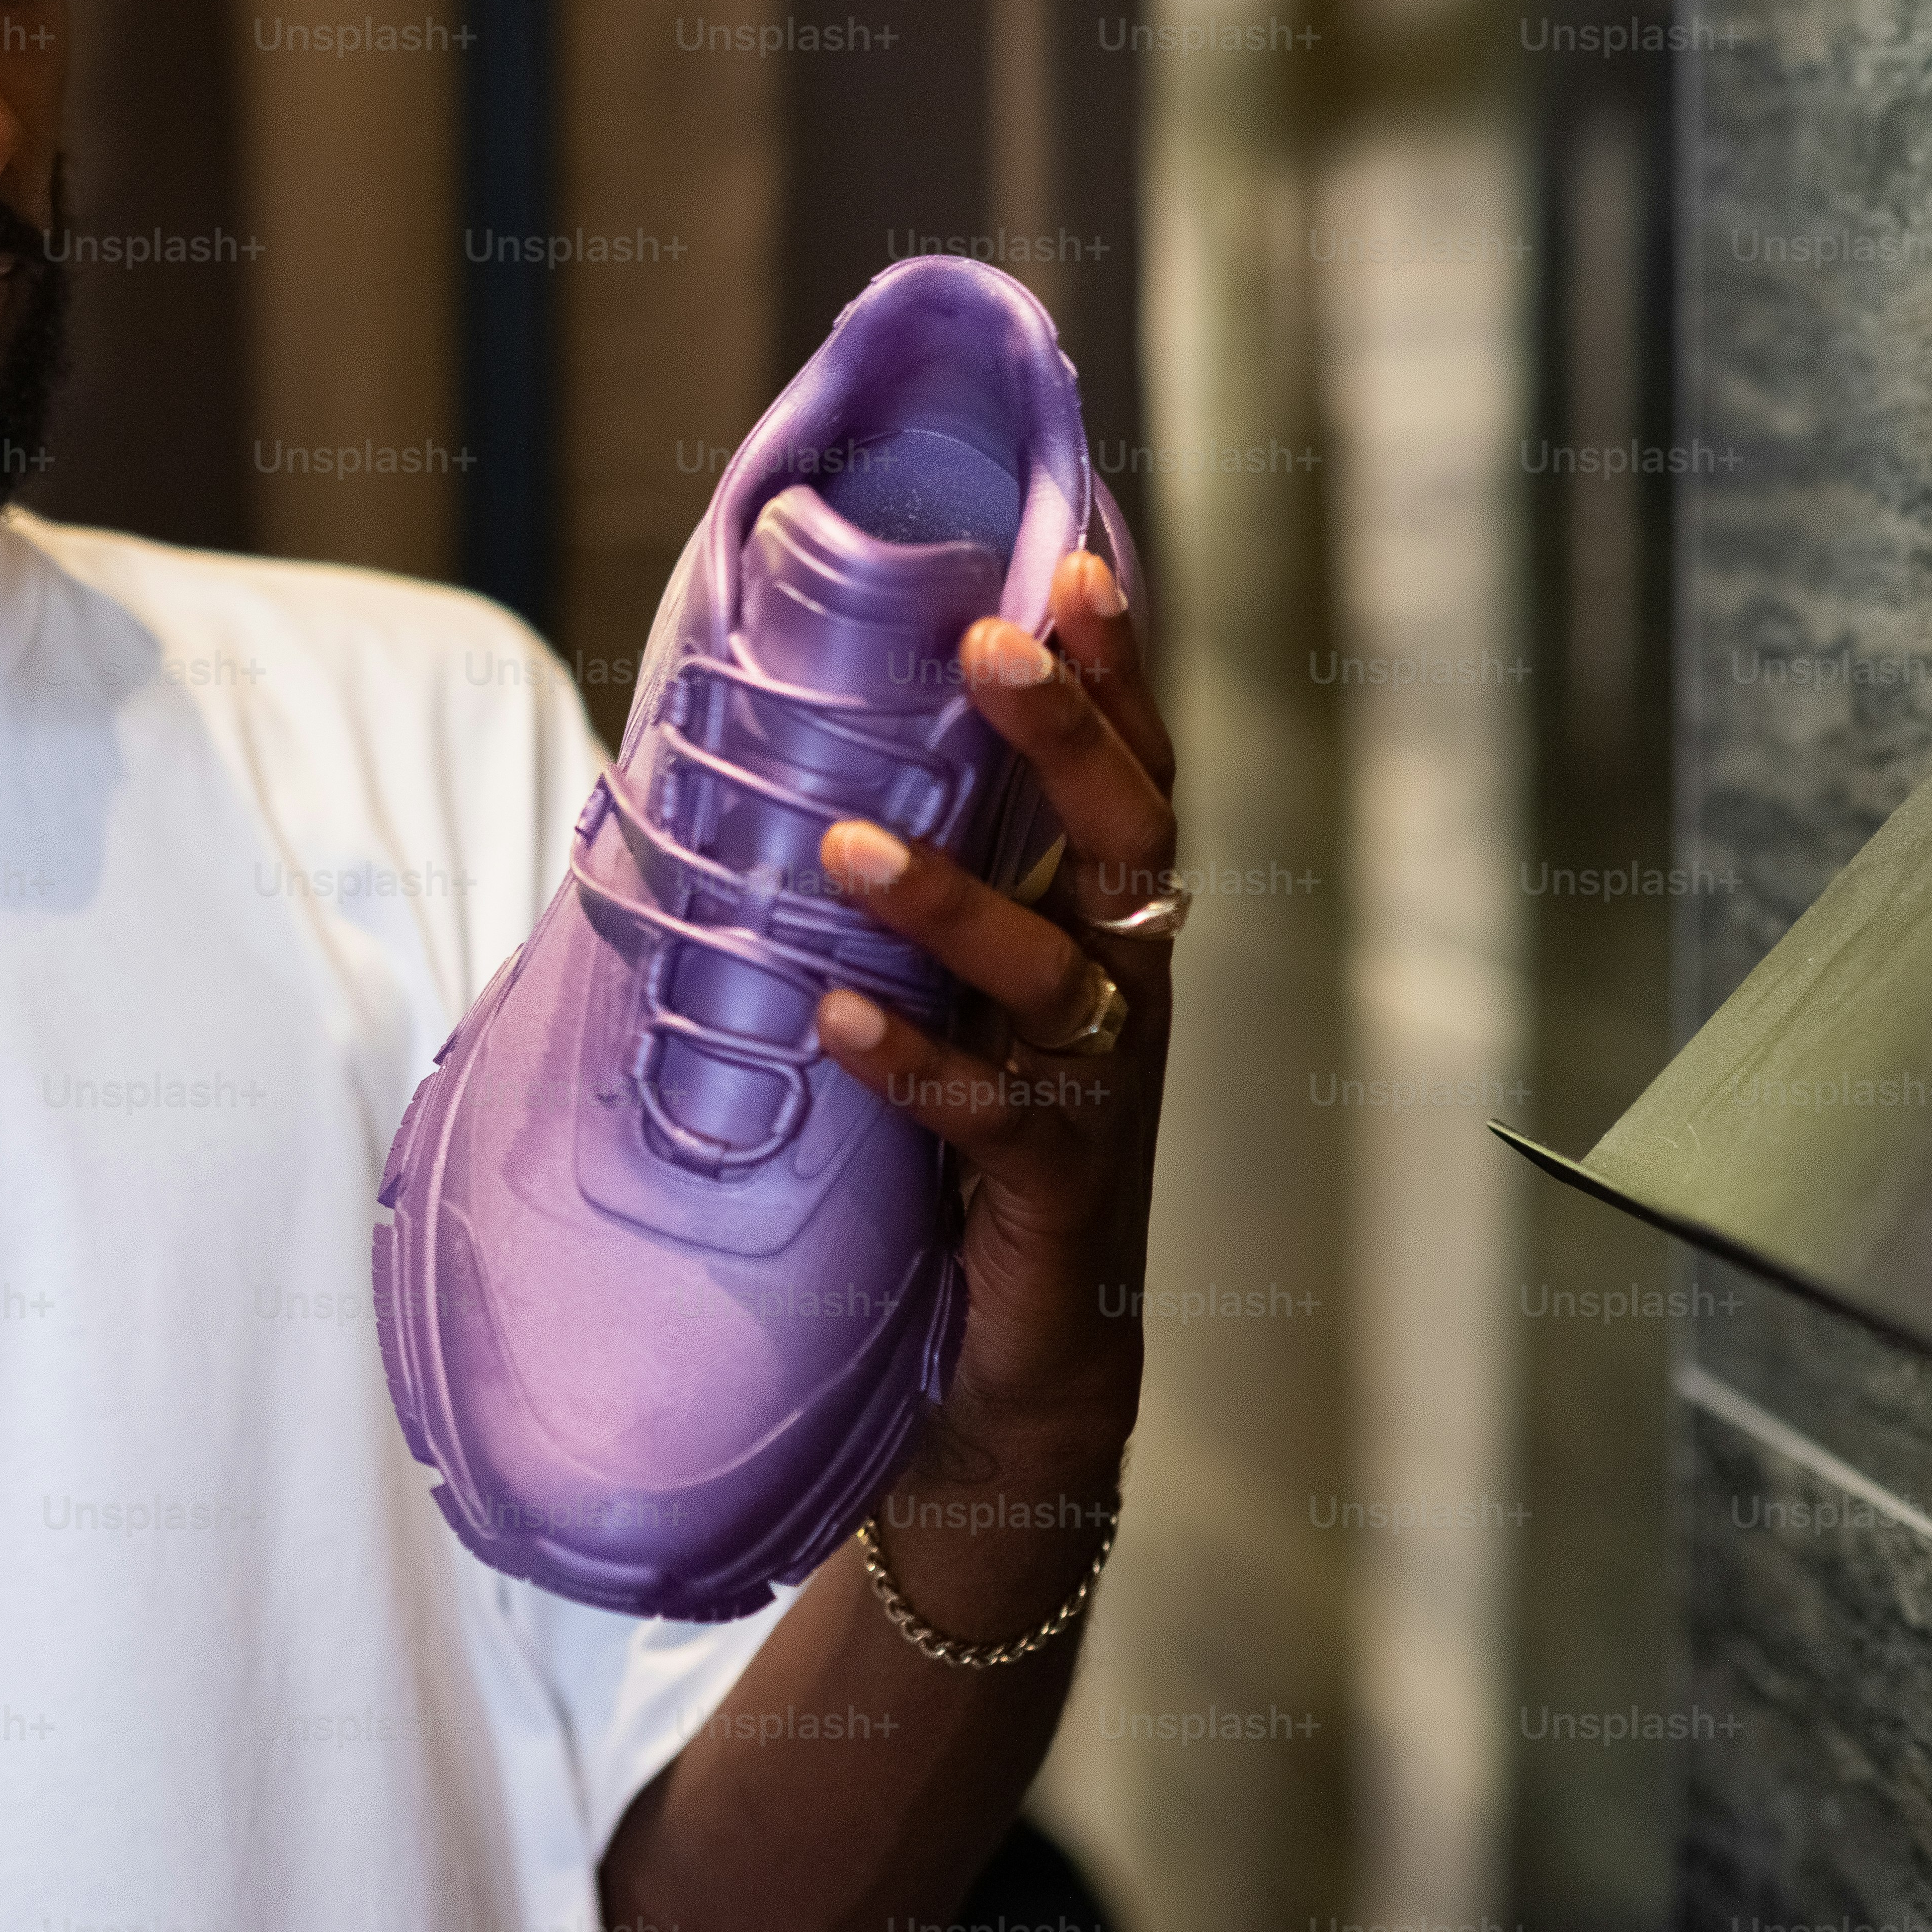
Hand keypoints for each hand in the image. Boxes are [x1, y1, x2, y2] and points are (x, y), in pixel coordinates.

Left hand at [811, 549, 1173, 1479]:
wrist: (1009, 1364)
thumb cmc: (963, 1152)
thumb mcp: (945, 992)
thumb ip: (913, 887)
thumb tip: (801, 758)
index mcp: (1101, 924)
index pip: (1130, 772)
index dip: (1118, 672)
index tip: (1076, 567)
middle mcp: (1123, 988)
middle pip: (1128, 834)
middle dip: (1067, 734)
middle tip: (991, 644)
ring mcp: (1099, 1089)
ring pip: (1052, 970)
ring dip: (951, 898)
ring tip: (848, 844)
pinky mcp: (1054, 1185)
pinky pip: (987, 1111)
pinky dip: (909, 1059)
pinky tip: (836, 1018)